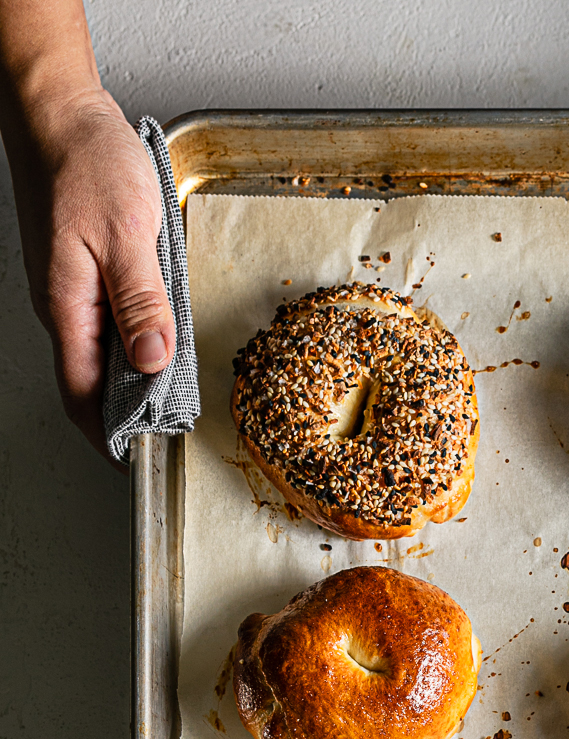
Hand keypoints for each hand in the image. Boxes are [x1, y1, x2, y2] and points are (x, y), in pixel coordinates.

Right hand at [5, 86, 174, 459]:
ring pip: (104, 352)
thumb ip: (141, 302)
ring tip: (173, 400)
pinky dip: (135, 341)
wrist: (58, 111)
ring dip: (135, 379)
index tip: (137, 462)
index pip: (83, 393)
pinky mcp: (84, 270)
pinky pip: (109, 321)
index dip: (110, 434)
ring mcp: (72, 289)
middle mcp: (65, 305)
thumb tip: (152, 360)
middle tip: (169, 436)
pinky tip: (161, 341)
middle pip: (94, 381)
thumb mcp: (126, 235)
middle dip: (128, 414)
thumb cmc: (86, 163)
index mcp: (68, 307)